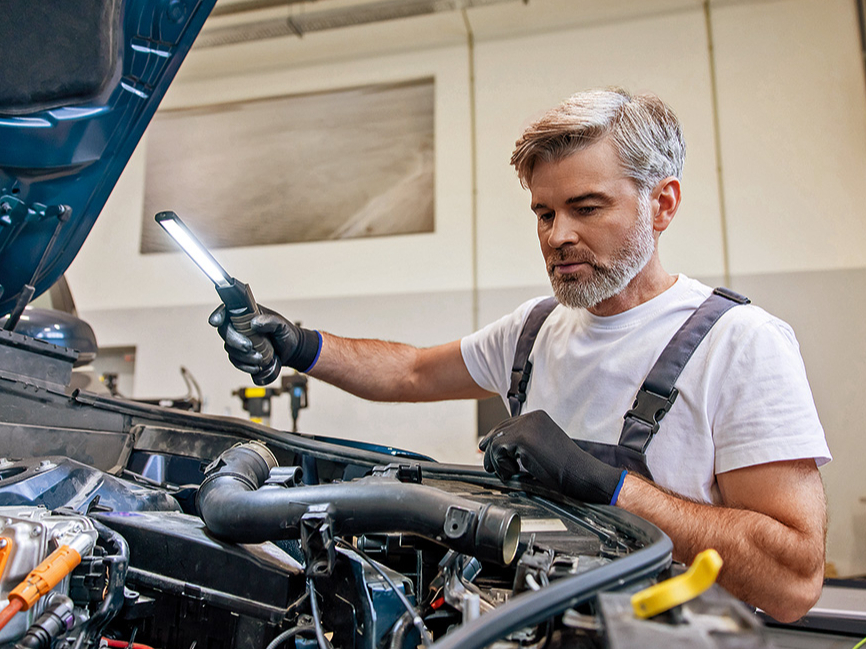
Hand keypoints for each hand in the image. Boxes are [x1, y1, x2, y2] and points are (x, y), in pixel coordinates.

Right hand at [208, 304, 320, 374]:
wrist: (291, 350)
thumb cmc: (285, 333)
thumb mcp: (282, 325)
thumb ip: (270, 321)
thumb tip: (255, 323)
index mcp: (246, 314)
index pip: (226, 311)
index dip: (218, 315)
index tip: (216, 322)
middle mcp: (239, 326)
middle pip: (225, 331)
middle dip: (234, 341)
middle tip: (249, 347)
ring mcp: (239, 341)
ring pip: (230, 349)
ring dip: (243, 356)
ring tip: (261, 358)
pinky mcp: (242, 355)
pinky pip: (236, 361)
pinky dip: (245, 366)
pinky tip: (257, 366)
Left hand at [478, 410, 626, 504]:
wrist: (582, 475)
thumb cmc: (566, 468)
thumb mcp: (541, 449)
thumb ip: (521, 444)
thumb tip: (494, 448)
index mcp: (538, 417)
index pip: (507, 425)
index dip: (495, 439)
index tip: (486, 450)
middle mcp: (531, 417)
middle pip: (498, 431)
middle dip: (490, 450)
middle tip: (489, 467)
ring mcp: (526, 426)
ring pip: (495, 442)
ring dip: (497, 462)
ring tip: (509, 474)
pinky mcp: (522, 438)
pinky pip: (497, 451)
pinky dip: (501, 466)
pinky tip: (514, 474)